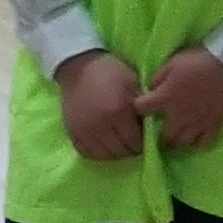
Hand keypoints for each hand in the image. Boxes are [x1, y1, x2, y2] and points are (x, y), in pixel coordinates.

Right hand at [55, 49, 145, 163]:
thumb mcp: (133, 84)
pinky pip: (87, 153)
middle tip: (133, 141)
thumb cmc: (111, 72)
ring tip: (119, 144)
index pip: (135, 142)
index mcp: (118, 112)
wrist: (79, 66)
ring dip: (115, 153)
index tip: (144, 137)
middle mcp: (101, 126)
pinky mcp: (72, 133)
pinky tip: (104, 145)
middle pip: (121, 152)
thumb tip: (150, 129)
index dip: (143, 143)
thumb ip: (142, 108)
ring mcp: (84, 132)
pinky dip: (98, 153)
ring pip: (105, 156)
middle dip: (130, 149)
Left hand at [135, 45, 222, 151]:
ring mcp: (197, 123)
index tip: (143, 106)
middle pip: (163, 135)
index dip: (139, 107)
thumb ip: (157, 78)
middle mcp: (179, 116)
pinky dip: (197, 142)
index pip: (141, 109)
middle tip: (161, 125)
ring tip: (177, 132)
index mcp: (165, 98)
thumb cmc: (198, 60)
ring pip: (182, 142)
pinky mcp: (214, 125)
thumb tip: (150, 89)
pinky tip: (195, 135)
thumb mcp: (172, 63)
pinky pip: (203, 143)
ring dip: (177, 139)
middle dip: (159, 132)